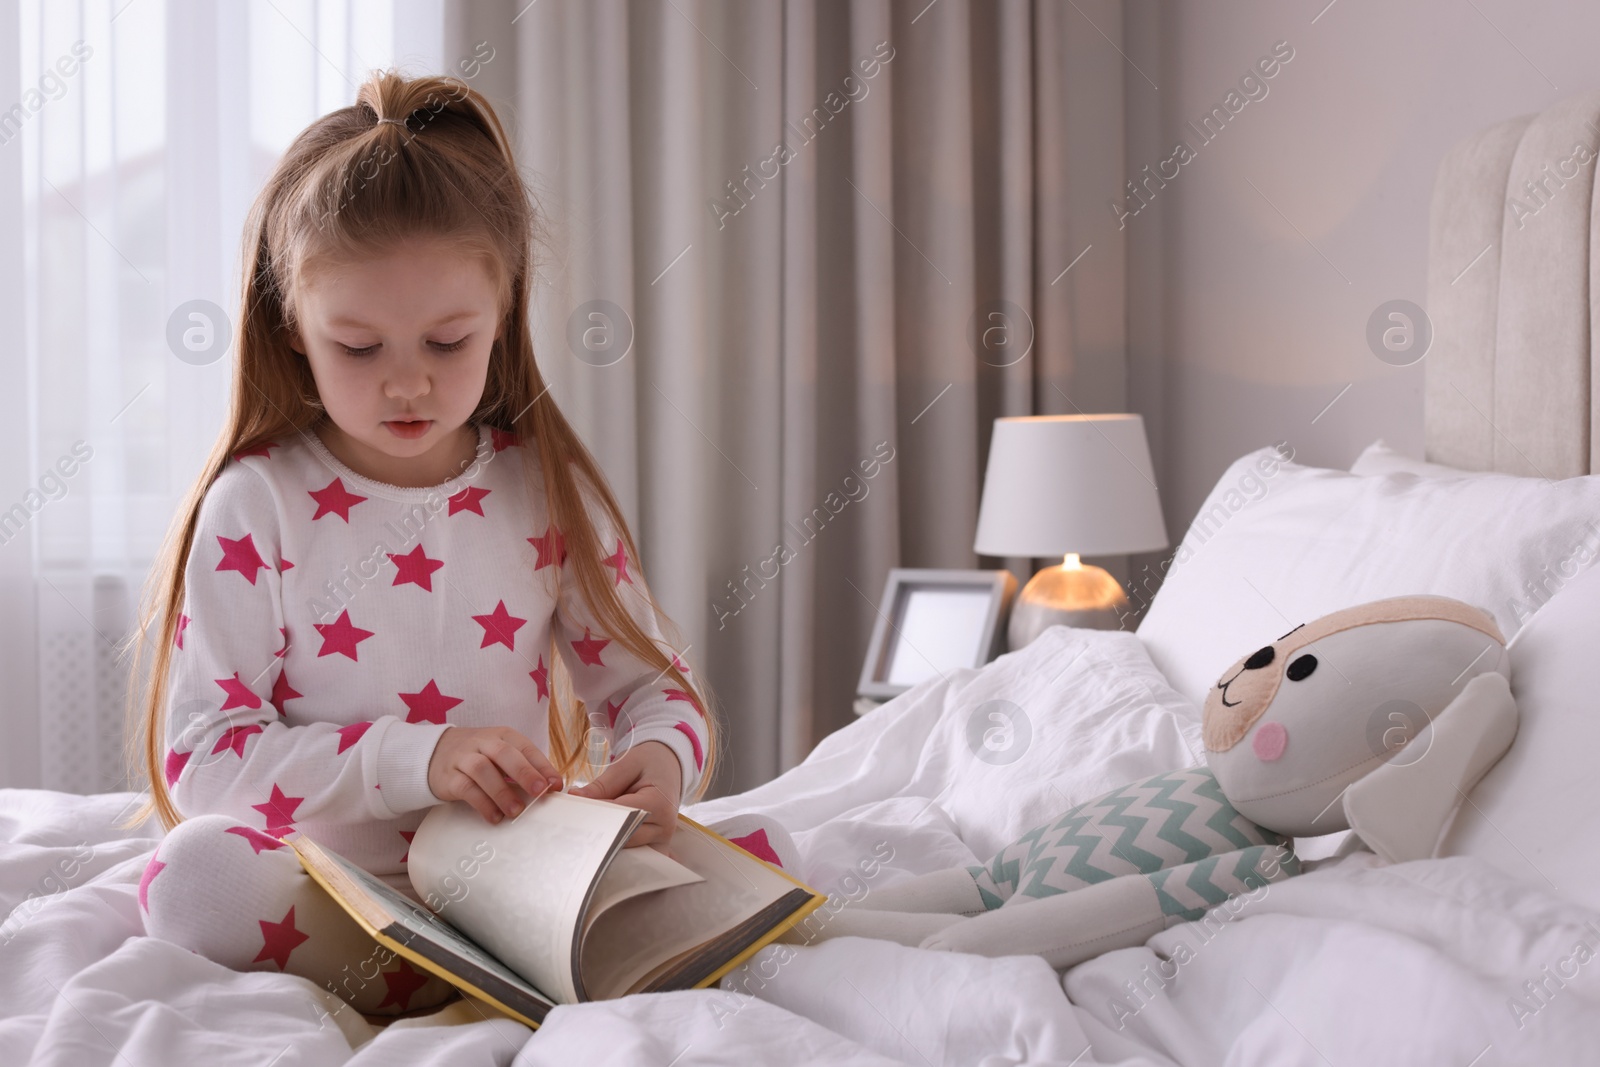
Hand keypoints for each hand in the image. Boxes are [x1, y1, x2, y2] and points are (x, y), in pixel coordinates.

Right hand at [427, 725, 564, 824]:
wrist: (436, 753)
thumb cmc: (479, 756)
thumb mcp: (501, 755)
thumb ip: (522, 767)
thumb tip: (550, 788)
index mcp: (502, 736)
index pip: (525, 748)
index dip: (542, 766)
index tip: (556, 784)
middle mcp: (482, 742)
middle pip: (504, 754)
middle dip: (524, 773)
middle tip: (539, 792)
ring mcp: (463, 758)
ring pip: (482, 770)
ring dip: (501, 791)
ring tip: (515, 811)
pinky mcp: (448, 777)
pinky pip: (465, 788)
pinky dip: (482, 803)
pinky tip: (494, 816)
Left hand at [568, 740, 682, 846]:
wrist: (668, 767)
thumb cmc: (648, 763)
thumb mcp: (626, 765)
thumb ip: (602, 784)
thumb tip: (575, 798)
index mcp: (659, 804)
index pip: (621, 815)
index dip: (596, 814)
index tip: (572, 812)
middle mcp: (664, 828)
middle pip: (623, 838)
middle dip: (597, 830)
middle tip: (571, 825)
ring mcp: (661, 841)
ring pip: (625, 850)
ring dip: (604, 841)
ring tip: (583, 830)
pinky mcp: (654, 847)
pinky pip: (632, 854)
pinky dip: (614, 847)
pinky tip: (598, 839)